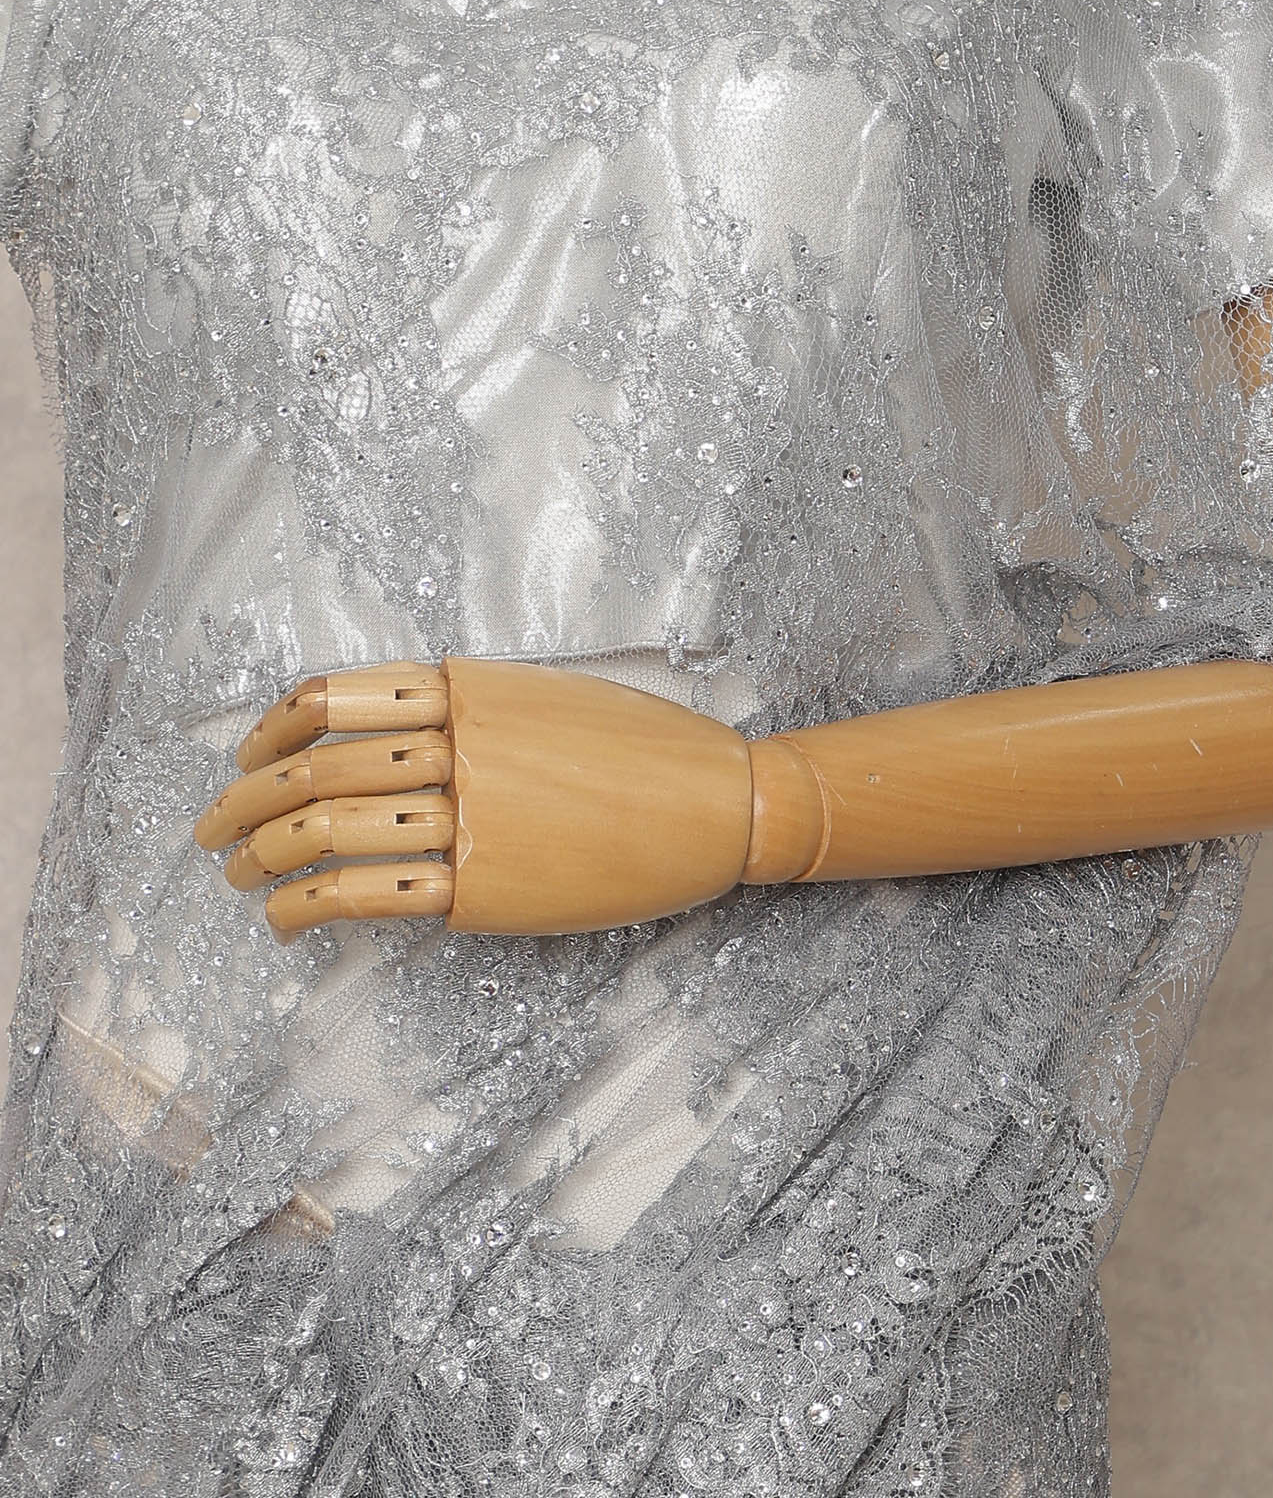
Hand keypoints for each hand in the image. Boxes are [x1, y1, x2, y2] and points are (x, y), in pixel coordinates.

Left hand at [192, 657, 756, 940]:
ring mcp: (474, 815)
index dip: (271, 726)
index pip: (336, 694)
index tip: (247, 754)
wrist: (723, 804)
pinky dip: (309, 907)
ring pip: (329, 830)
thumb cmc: (649, 750)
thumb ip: (474, 707)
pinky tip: (287, 921)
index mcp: (473, 688)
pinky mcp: (487, 886)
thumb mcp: (553, 698)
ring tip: (240, 879)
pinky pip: (370, 894)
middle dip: (244, 802)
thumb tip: (390, 732)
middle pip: (317, 766)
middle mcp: (463, 742)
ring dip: (263, 857)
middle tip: (212, 831)